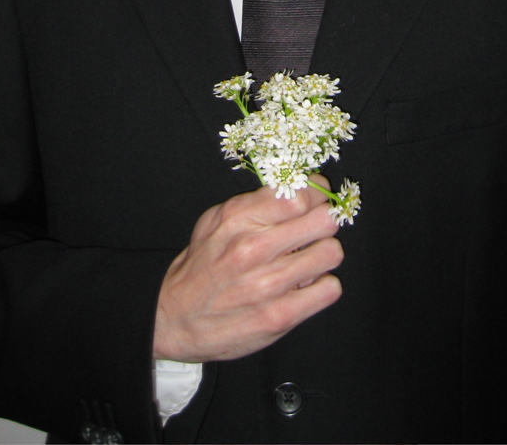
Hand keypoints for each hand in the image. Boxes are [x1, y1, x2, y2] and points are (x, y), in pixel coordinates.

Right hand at [152, 180, 343, 361]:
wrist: (175, 318)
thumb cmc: (202, 265)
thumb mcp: (216, 220)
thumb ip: (256, 202)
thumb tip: (301, 188)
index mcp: (238, 217)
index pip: (299, 194)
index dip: (317, 193)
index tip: (317, 197)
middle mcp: (254, 248)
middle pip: (323, 221)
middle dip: (324, 221)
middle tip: (316, 229)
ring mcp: (269, 284)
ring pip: (331, 252)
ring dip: (323, 255)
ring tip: (307, 259)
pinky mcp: (280, 316)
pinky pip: (330, 289)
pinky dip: (322, 286)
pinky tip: (304, 285)